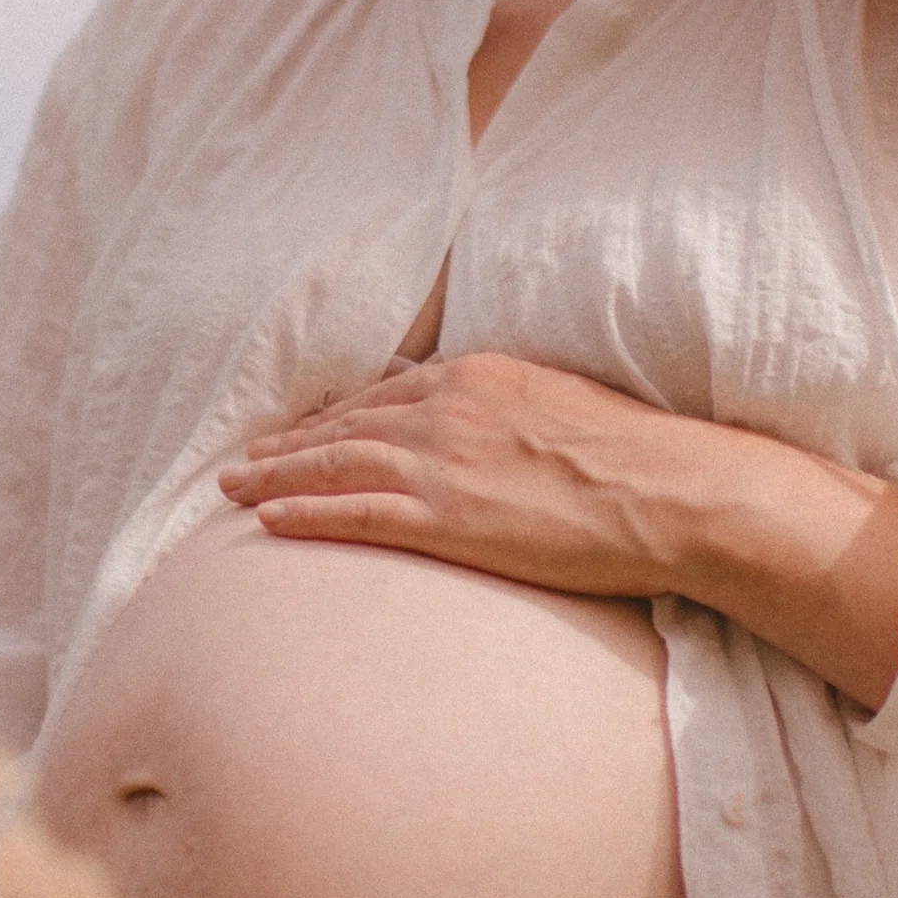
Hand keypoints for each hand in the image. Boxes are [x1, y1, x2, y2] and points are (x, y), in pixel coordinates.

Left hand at [218, 351, 712, 597]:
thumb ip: (514, 414)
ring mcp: (440, 463)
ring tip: (233, 488)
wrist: (665, 493)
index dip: (336, 416)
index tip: (302, 432)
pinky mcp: (444, 518)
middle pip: (346, 424)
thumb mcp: (565, 408)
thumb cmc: (636, 458)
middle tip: (243, 459)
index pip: (386, 394)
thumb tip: (500, 434)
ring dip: (275, 475)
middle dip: (289, 444)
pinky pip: (352, 514)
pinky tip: (265, 520)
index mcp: (477, 377)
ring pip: (334, 464)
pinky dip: (303, 514)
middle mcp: (445, 409)